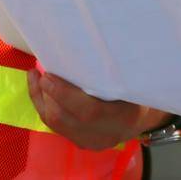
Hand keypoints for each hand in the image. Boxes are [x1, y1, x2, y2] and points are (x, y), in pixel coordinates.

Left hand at [26, 70, 164, 151]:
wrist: (146, 116)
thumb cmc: (142, 88)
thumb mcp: (135, 76)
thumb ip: (117, 66)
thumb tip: (94, 39)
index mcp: (124, 117)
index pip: (89, 112)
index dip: (65, 94)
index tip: (49, 74)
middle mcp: (106, 135)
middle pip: (67, 120)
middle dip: (47, 95)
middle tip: (39, 72)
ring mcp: (92, 142)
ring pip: (57, 125)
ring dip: (41, 100)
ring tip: (34, 77)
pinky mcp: (81, 141)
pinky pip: (57, 127)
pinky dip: (45, 106)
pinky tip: (39, 89)